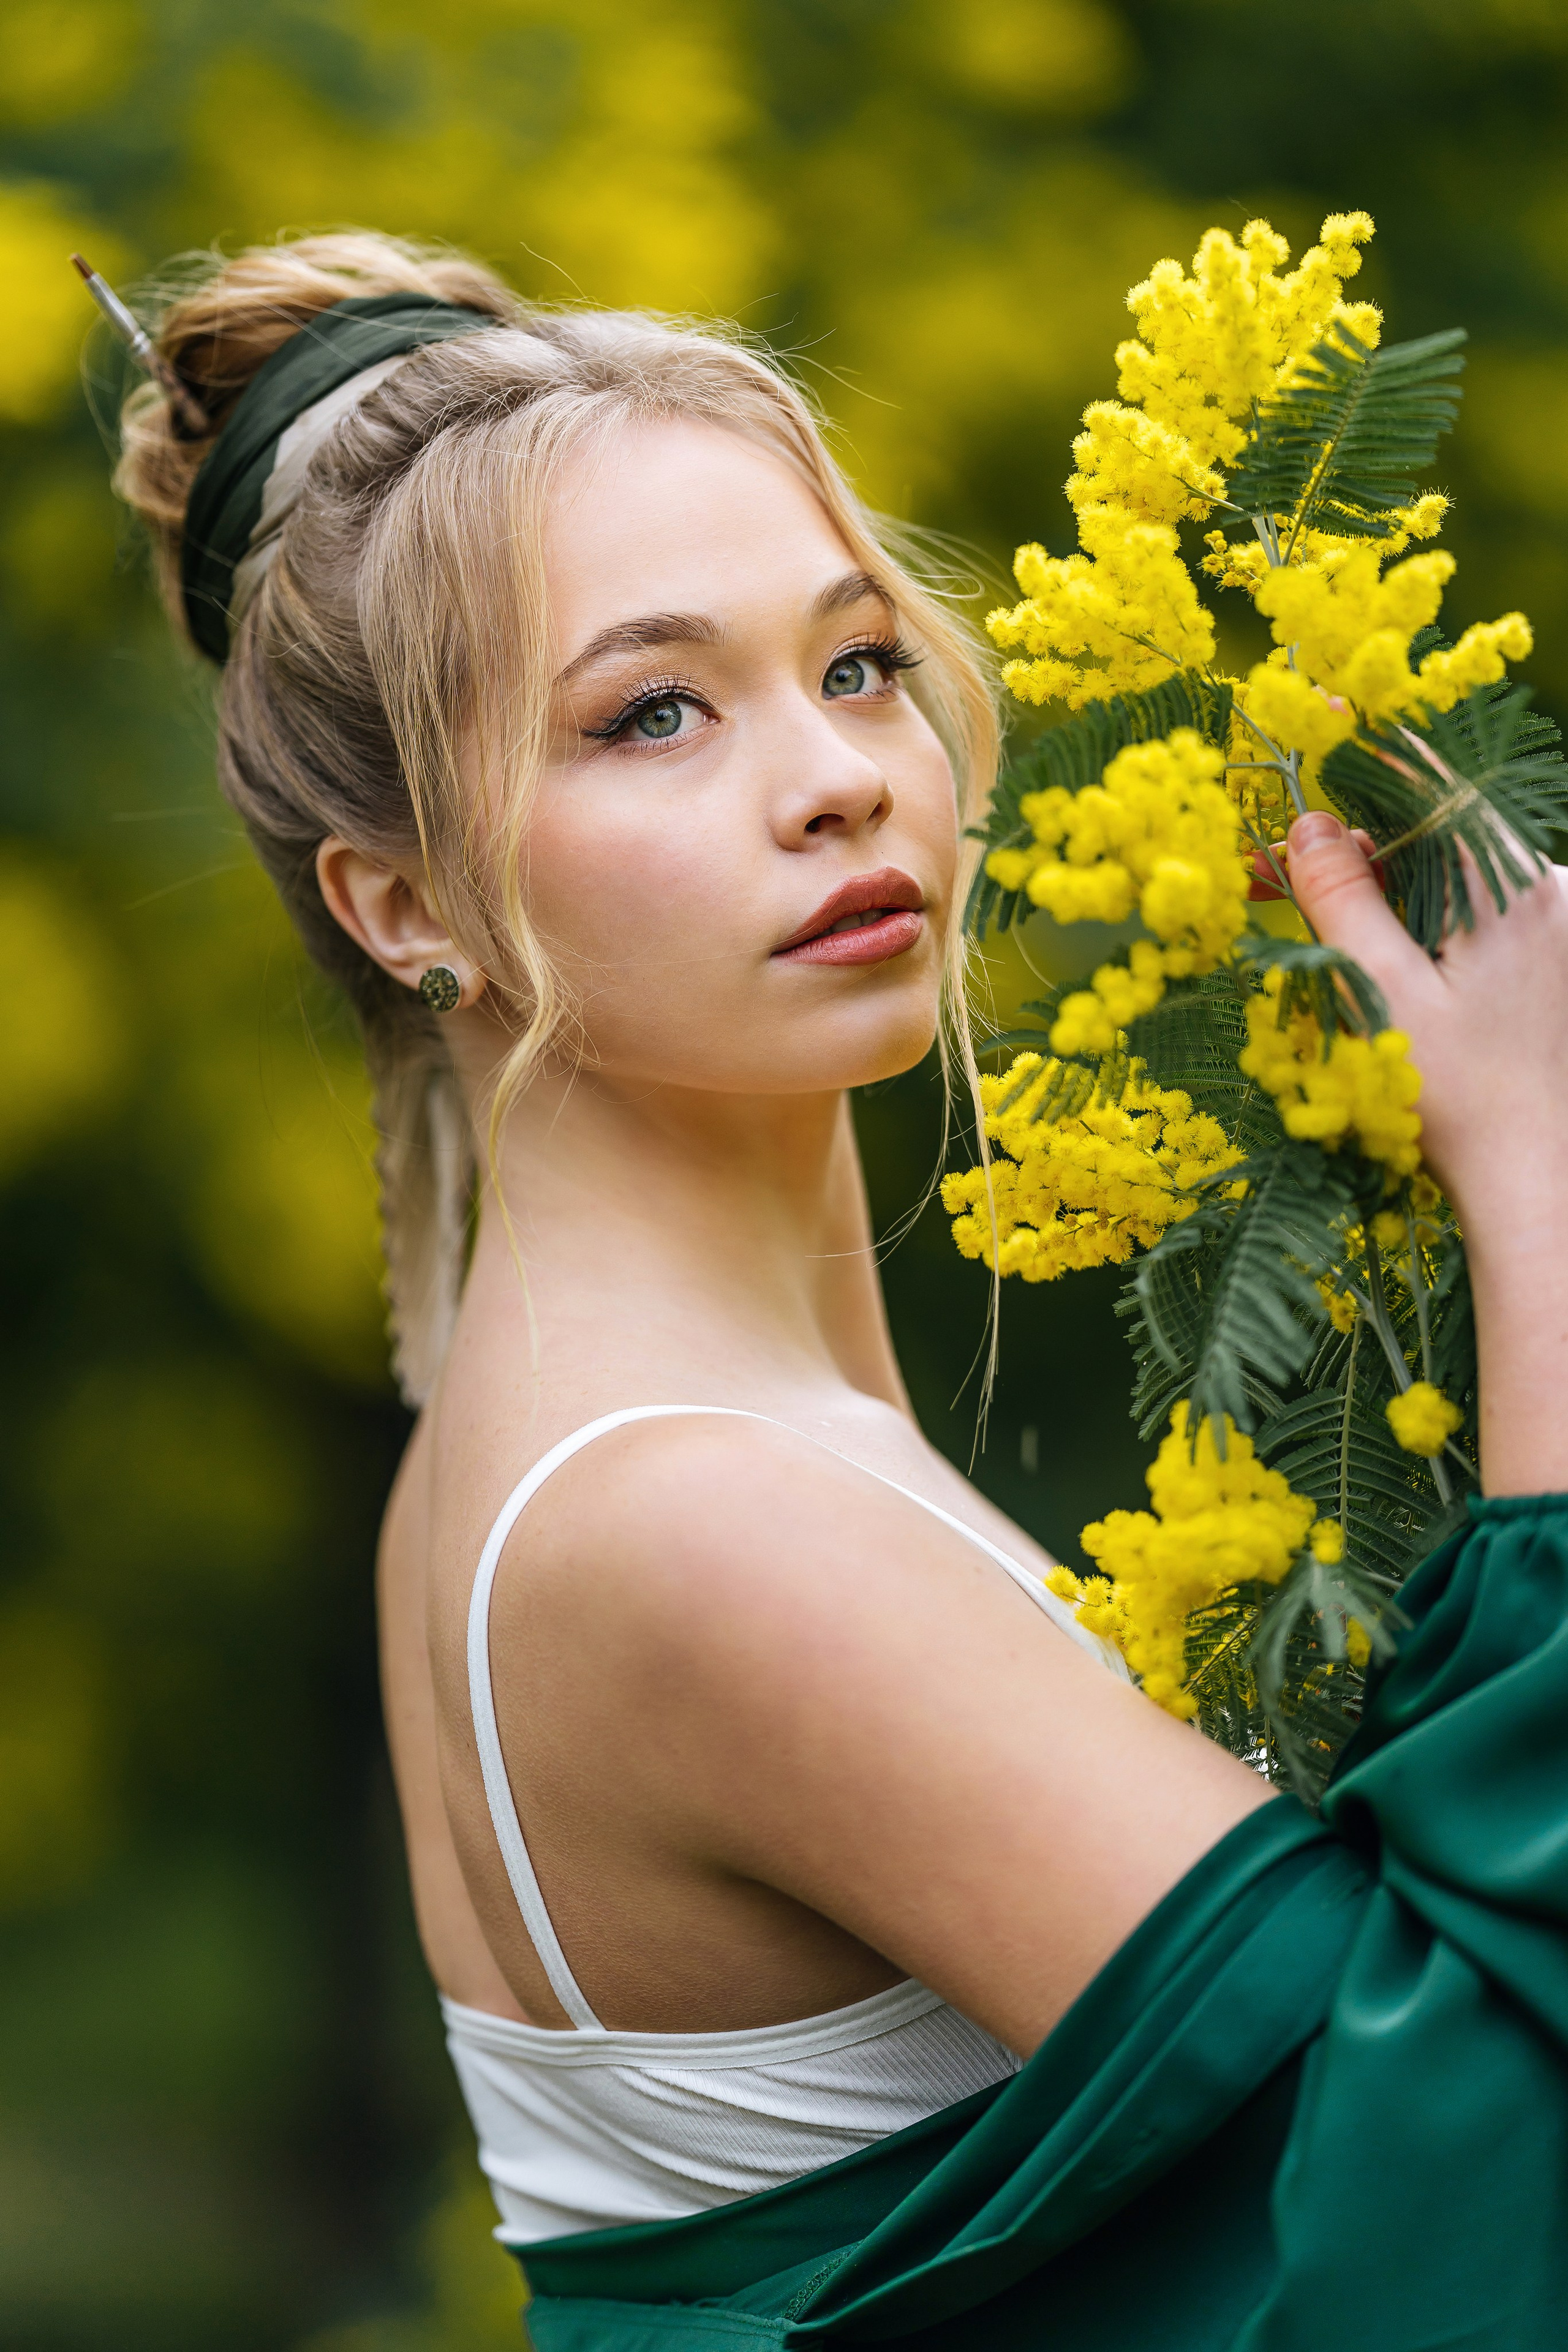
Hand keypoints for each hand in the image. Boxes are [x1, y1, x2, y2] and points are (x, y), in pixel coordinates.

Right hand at [1284, 810, 1567, 1220]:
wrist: (1536, 1181)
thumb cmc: (1459, 1098)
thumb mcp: (1379, 992)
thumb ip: (1342, 900)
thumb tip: (1309, 824)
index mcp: (1508, 883)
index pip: (1428, 784)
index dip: (1355, 774)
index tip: (1299, 785)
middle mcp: (1547, 887)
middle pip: (1435, 831)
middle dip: (1354, 848)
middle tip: (1273, 876)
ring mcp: (1557, 923)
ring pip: (1451, 875)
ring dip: (1383, 890)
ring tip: (1319, 931)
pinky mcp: (1552, 959)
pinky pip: (1475, 913)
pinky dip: (1421, 923)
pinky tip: (1381, 962)